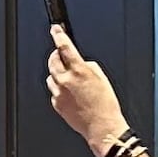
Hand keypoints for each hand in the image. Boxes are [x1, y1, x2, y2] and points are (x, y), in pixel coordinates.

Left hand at [44, 26, 124, 156]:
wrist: (102, 127)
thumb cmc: (106, 105)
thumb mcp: (102, 78)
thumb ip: (88, 66)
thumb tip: (81, 63)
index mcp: (79, 71)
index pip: (65, 47)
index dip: (59, 35)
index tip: (55, 29)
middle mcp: (66, 81)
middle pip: (53, 60)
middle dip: (56, 55)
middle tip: (62, 55)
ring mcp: (59, 93)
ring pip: (51, 76)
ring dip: (57, 73)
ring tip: (70, 80)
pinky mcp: (56, 104)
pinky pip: (53, 91)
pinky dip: (59, 89)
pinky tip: (70, 94)